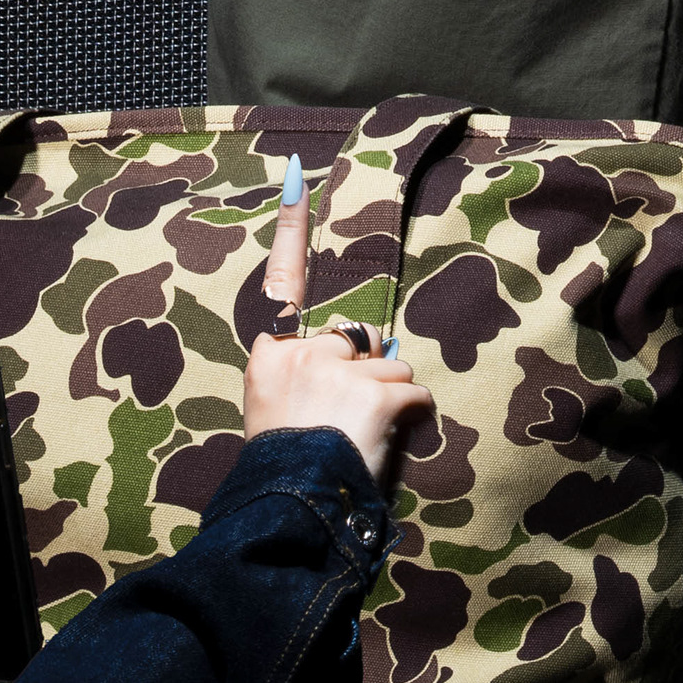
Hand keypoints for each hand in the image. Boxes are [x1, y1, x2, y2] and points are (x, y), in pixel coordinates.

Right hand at [245, 177, 427, 483]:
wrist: (289, 508)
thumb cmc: (286, 468)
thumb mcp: (275, 413)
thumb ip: (309, 375)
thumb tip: (377, 348)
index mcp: (268, 354)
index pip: (281, 278)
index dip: (293, 223)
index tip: (297, 173)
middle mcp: (300, 351)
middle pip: (358, 338)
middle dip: (366, 376)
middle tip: (346, 422)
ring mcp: (337, 369)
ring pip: (392, 366)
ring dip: (390, 402)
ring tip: (360, 439)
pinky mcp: (373, 392)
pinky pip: (414, 393)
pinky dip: (410, 420)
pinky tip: (382, 443)